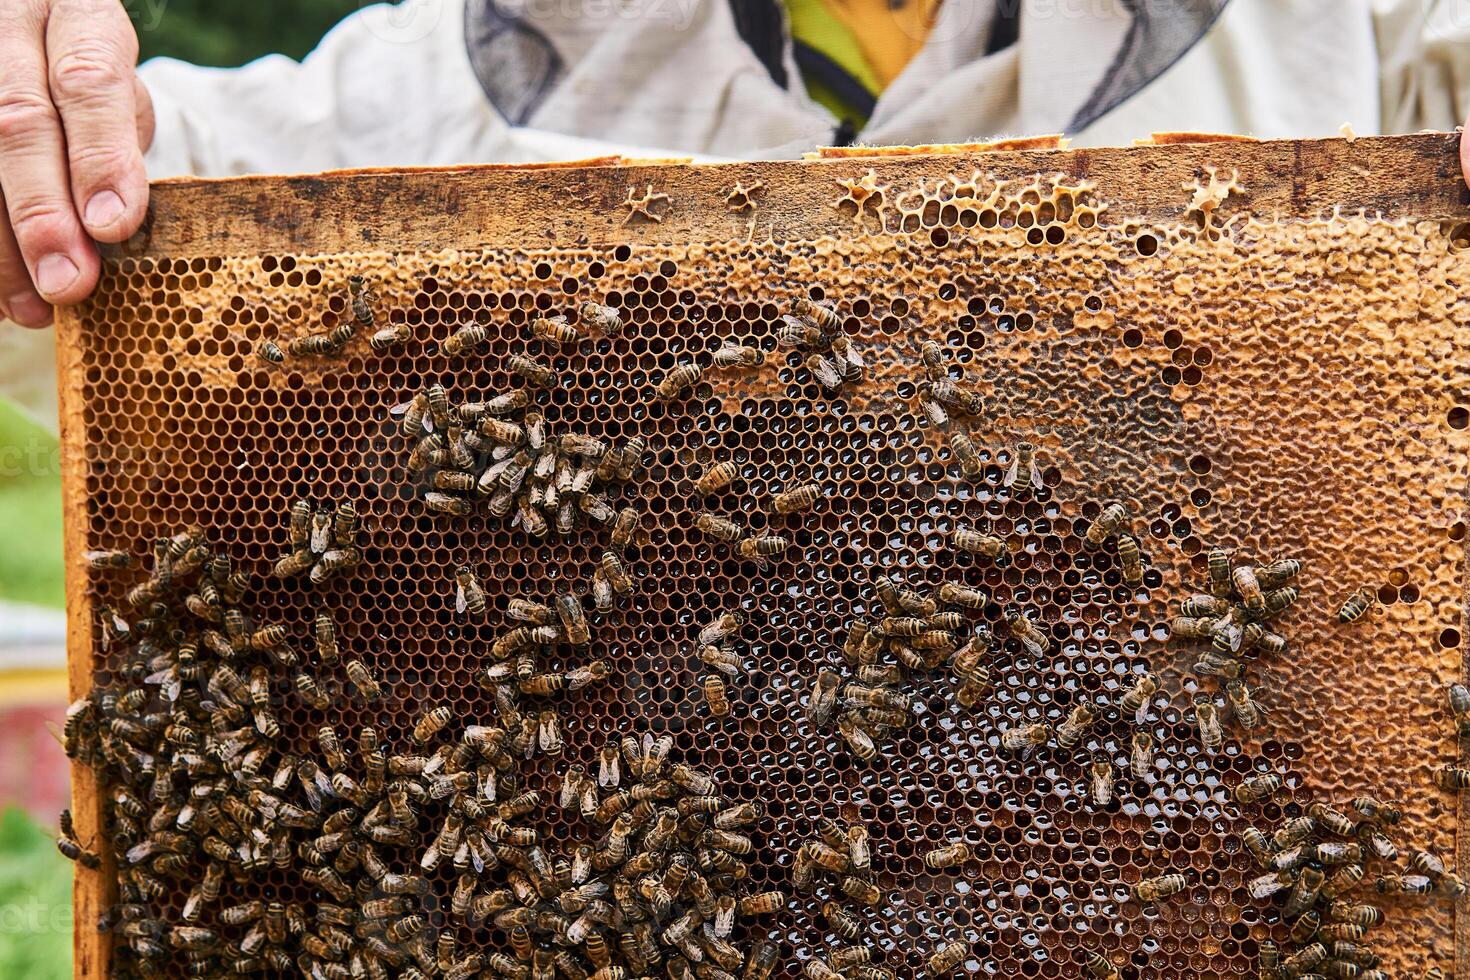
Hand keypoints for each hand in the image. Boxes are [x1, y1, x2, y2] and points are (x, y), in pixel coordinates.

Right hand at [0, 0, 151, 327]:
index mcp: (76, 12)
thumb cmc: (82, 67)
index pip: (88, 81)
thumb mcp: (117, 82)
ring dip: (0, 245)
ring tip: (32, 308)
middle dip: (43, 214)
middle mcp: (8, 24)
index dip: (99, 157)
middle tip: (70, 283)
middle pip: (18, 121)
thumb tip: (112, 223)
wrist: (24, 25)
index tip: (115, 227)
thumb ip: (117, 136)